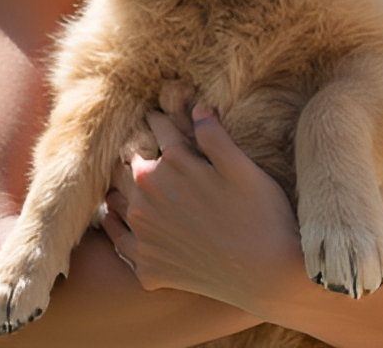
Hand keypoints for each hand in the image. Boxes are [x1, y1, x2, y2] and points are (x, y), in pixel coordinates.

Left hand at [100, 105, 305, 313]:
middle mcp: (146, 200)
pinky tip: (124, 223)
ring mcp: (144, 237)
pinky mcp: (148, 268)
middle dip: (136, 153)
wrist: (266, 274)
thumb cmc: (260, 213)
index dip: (160, 119)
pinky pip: (121, 242)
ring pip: (117, 203)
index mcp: (169, 166)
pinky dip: (120, 229)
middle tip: (140, 146)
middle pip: (129, 166)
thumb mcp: (240, 165)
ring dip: (121, 190)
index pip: (158, 130)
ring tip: (125, 182)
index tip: (158, 115)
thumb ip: (213, 134)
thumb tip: (196, 108)